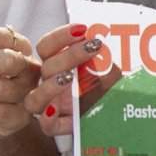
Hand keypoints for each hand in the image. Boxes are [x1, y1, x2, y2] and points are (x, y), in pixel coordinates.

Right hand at [27, 23, 112, 139]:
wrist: (120, 115)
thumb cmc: (109, 87)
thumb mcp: (108, 70)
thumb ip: (102, 59)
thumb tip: (97, 43)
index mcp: (58, 65)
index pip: (46, 47)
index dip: (60, 36)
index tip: (82, 29)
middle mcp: (51, 84)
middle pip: (46, 68)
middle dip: (69, 55)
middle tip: (93, 47)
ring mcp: (53, 106)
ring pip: (35, 99)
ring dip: (50, 86)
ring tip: (69, 78)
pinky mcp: (60, 127)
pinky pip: (46, 126)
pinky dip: (48, 119)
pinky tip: (55, 109)